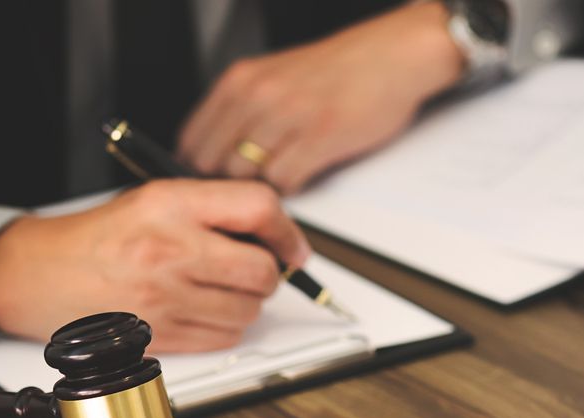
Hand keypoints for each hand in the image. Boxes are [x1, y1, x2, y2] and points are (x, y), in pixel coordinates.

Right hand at [0, 180, 310, 352]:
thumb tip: (276, 237)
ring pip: (249, 310)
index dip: (287, 231)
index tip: (292, 246)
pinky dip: (225, 328)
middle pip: (262, 269)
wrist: (40, 275)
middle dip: (268, 273)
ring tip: (218, 288)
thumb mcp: (156, 199)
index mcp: (170, 204)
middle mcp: (169, 249)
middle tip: (254, 269)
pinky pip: (224, 338)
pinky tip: (202, 310)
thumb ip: (215, 210)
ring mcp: (165, 296)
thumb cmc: (101, 238)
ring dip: (246, 303)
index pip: (258, 207)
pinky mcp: (160, 335)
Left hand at [178, 1, 463, 192]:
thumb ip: (242, 109)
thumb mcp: (273, 77)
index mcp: (241, 81)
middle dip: (226, 186)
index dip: (196, 170)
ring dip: (258, 190)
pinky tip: (300, 179)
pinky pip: (283, 183)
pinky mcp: (319, 138)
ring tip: (274, 187)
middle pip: (214, 163)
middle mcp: (258, 95)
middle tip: (243, 195)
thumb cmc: (339, 71)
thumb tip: (216, 152)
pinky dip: (288, 191)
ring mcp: (287, 117)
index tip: (209, 184)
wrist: (391, 56)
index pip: (192, 140)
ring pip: (246, 176)